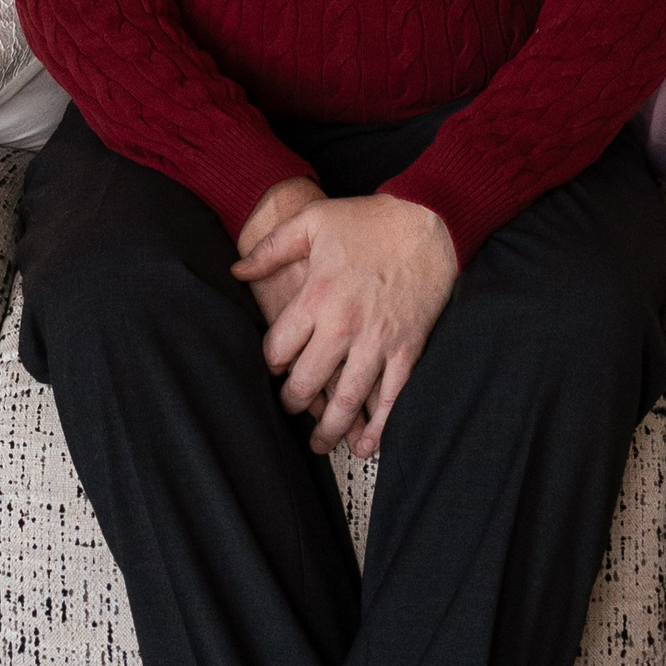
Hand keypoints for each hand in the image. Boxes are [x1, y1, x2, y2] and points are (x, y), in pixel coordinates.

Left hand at [234, 193, 457, 458]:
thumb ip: (270, 248)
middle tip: (292, 406)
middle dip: (294, 402)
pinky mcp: (407, 350)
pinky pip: (390, 399)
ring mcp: (377, 342)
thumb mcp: (312, 221)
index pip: (278, 350)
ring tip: (319, 443)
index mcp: (316, 297)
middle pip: (307, 383)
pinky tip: (365, 445)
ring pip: (346, 402)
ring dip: (330, 430)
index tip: (276, 363)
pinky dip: (377, 428)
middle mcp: (343, 326)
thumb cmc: (367, 220)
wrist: (428, 221)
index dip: (272, 362)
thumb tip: (237, 270)